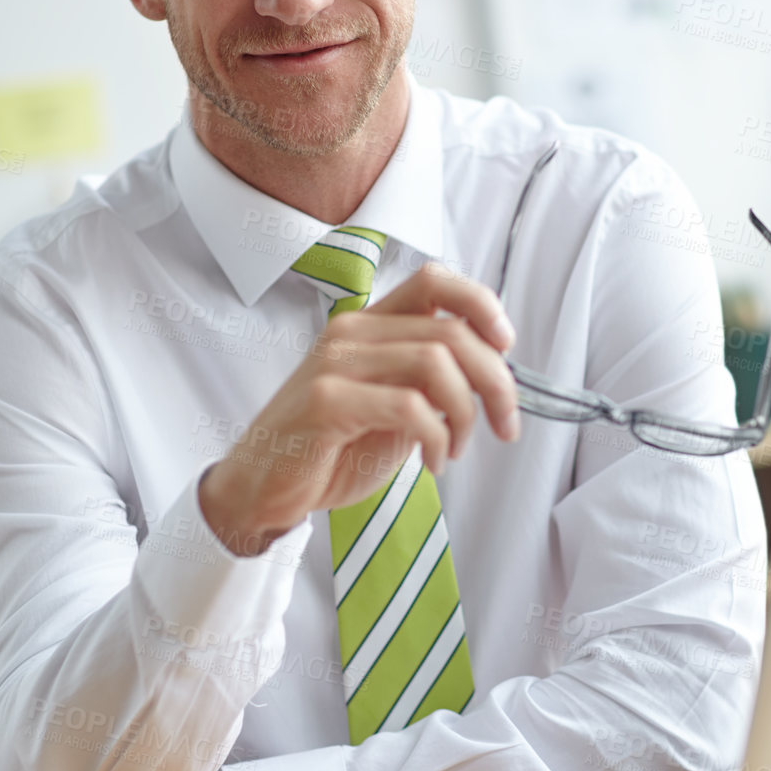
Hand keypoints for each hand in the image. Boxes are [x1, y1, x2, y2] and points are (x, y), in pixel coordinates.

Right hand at [198, 263, 520, 552]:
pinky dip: (437, 437)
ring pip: (434, 364)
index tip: (507, 346)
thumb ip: (433, 381)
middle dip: (495, 382)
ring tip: (457, 448)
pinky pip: (409, 406)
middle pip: (450, 331)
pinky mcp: (326, 401)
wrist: (263, 489)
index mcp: (369, 325)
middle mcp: (351, 332)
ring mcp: (335, 363)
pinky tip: (433, 462)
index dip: (481, 304)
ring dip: (465, 413)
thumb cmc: (330, 449)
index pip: (434, 281)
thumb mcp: (394, 406)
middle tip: (505, 424)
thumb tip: (495, 372)